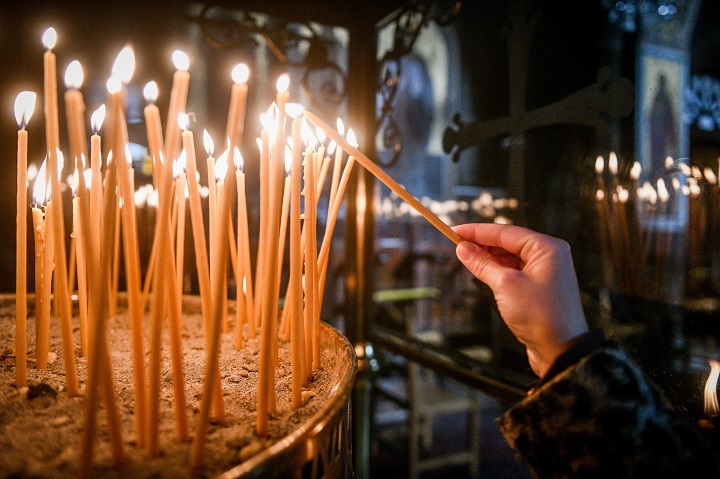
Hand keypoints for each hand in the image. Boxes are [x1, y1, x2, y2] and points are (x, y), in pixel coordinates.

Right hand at [453, 223, 588, 376]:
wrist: (561, 351)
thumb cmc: (540, 315)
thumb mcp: (505, 285)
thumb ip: (482, 263)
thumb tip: (463, 249)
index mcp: (546, 248)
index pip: (505, 232)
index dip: (477, 231)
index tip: (454, 231)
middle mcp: (548, 256)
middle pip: (508, 242)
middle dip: (482, 244)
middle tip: (457, 246)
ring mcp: (545, 272)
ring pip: (510, 257)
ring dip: (488, 258)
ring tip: (466, 259)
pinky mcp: (539, 288)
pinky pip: (514, 272)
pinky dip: (497, 271)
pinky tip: (482, 272)